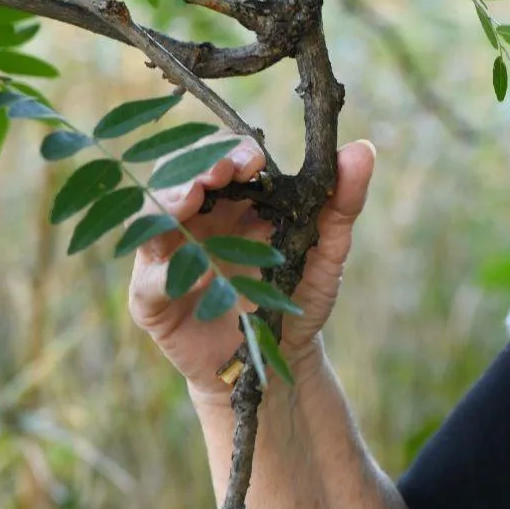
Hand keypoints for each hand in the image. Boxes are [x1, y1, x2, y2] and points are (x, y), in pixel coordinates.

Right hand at [127, 135, 375, 402]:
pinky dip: (165, 272)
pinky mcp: (154, 303)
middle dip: (198, 167)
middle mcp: (196, 223)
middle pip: (180, 178)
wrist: (279, 360)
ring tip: (194, 196)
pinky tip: (195, 271)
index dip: (232, 151)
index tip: (255, 159)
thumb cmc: (297, 298)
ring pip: (151, 220)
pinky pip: (148, 282)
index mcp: (234, 203)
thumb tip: (362, 148)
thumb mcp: (327, 251)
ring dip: (169, 202)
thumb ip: (343, 203)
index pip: (221, 159)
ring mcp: (170, 259)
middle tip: (222, 170)